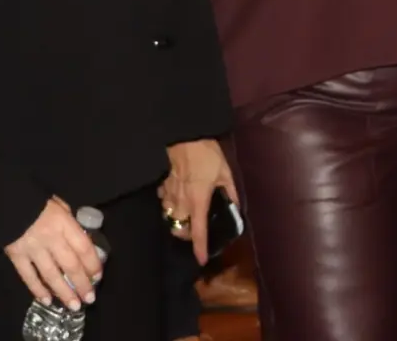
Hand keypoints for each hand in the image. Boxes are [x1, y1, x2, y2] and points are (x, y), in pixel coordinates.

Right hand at [5, 196, 100, 309]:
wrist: (5, 201)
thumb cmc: (36, 202)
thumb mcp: (59, 205)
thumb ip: (70, 222)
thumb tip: (81, 237)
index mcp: (64, 224)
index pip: (83, 247)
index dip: (92, 264)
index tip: (98, 276)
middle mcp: (51, 239)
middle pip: (70, 265)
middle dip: (82, 284)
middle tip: (90, 298)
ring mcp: (32, 249)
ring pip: (51, 275)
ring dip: (63, 292)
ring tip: (73, 305)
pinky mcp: (16, 256)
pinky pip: (28, 276)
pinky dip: (37, 289)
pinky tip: (46, 300)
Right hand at [162, 139, 236, 264]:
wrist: (184, 137)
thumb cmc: (207, 154)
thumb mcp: (226, 172)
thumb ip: (230, 191)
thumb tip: (235, 207)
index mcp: (199, 200)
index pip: (198, 230)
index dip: (200, 247)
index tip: (201, 260)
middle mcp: (181, 202)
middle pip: (179, 229)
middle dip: (186, 235)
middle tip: (196, 230)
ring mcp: (168, 195)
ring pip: (169, 218)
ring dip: (178, 222)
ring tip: (187, 217)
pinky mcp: (161, 187)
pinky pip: (163, 203)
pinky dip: (170, 206)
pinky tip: (177, 200)